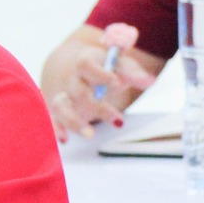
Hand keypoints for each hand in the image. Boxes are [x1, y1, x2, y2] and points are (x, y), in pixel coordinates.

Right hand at [39, 24, 156, 140]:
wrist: (78, 68)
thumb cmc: (105, 67)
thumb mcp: (120, 65)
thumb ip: (133, 73)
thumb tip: (149, 81)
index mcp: (85, 62)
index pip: (87, 65)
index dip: (100, 74)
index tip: (116, 82)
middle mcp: (71, 79)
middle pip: (79, 91)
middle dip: (98, 107)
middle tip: (118, 121)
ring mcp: (64, 95)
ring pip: (61, 106)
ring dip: (74, 121)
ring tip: (91, 134)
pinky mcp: (60, 111)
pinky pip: (54, 119)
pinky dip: (56, 129)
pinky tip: (64, 141)